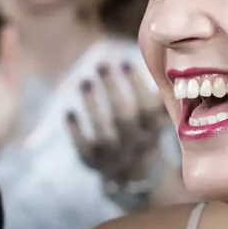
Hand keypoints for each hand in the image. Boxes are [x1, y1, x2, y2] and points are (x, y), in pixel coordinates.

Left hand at [66, 61, 169, 189]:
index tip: (125, 61)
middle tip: (102, 64)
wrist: (135, 173)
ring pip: (104, 134)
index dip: (136, 85)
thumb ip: (157, 92)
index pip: (147, 108)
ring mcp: (115, 156)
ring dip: (93, 107)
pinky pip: (84, 149)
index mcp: (153, 129)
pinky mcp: (95, 163)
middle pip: (124, 118)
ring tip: (85, 82)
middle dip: (112, 89)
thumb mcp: (155, 115)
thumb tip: (158, 55)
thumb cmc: (144, 131)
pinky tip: (69, 112)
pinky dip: (76, 131)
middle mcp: (136, 144)